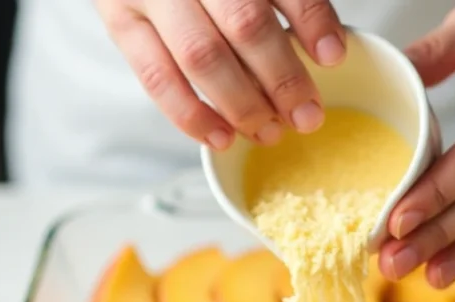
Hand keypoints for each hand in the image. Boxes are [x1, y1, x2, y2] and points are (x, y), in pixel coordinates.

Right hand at [96, 0, 346, 149]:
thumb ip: (286, 1)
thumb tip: (326, 52)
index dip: (311, 20)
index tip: (334, 56)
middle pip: (244, 24)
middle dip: (282, 79)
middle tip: (308, 116)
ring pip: (201, 56)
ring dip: (242, 104)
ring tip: (270, 132)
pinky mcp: (121, 21)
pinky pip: (156, 76)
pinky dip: (192, 114)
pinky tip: (222, 136)